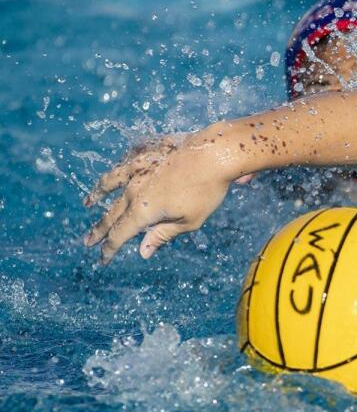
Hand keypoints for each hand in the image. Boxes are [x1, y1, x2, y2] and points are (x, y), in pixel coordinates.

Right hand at [83, 129, 238, 263]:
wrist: (214, 152)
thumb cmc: (206, 190)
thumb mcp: (189, 221)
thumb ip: (162, 235)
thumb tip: (143, 252)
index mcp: (143, 210)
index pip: (119, 235)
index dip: (109, 249)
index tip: (102, 260)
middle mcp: (133, 189)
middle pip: (111, 213)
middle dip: (98, 230)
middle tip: (88, 241)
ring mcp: (135, 167)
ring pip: (109, 182)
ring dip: (96, 195)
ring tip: (88, 202)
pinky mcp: (143, 150)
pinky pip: (123, 163)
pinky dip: (116, 171)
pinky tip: (116, 172)